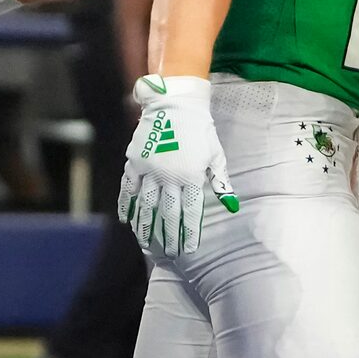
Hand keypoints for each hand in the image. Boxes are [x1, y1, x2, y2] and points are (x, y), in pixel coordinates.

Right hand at [118, 76, 239, 257]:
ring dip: (146, 226)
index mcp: (191, 177)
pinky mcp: (135, 162)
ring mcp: (150, 170)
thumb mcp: (215, 155)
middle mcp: (169, 177)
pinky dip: (126, 205)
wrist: (175, 105)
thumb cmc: (199, 130)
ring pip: (146, 205)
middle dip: (169, 235)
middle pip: (168, 213)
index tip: (189, 249)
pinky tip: (126, 220)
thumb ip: (221, 182)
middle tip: (169, 253)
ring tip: (146, 244)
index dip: (189, 232)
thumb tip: (232, 206)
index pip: (190, 212)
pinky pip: (128, 188)